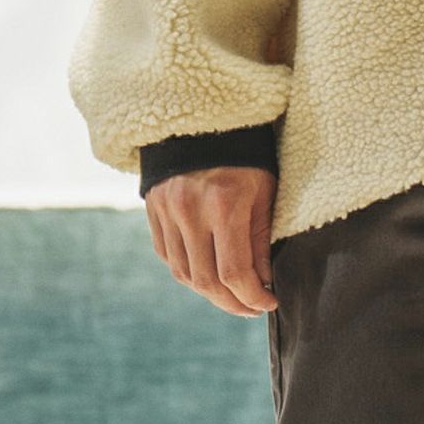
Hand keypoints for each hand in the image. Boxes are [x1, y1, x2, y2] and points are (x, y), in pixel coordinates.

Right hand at [144, 165, 279, 317]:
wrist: (205, 116)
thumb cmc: (246, 152)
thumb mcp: (265, 189)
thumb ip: (261, 238)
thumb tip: (263, 283)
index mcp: (224, 204)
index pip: (234, 273)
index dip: (252, 298)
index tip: (269, 303)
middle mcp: (190, 212)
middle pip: (206, 282)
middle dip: (232, 303)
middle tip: (251, 307)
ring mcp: (167, 211)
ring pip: (184, 274)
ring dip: (209, 293)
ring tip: (232, 295)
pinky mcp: (154, 210)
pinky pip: (168, 257)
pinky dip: (188, 272)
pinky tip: (208, 273)